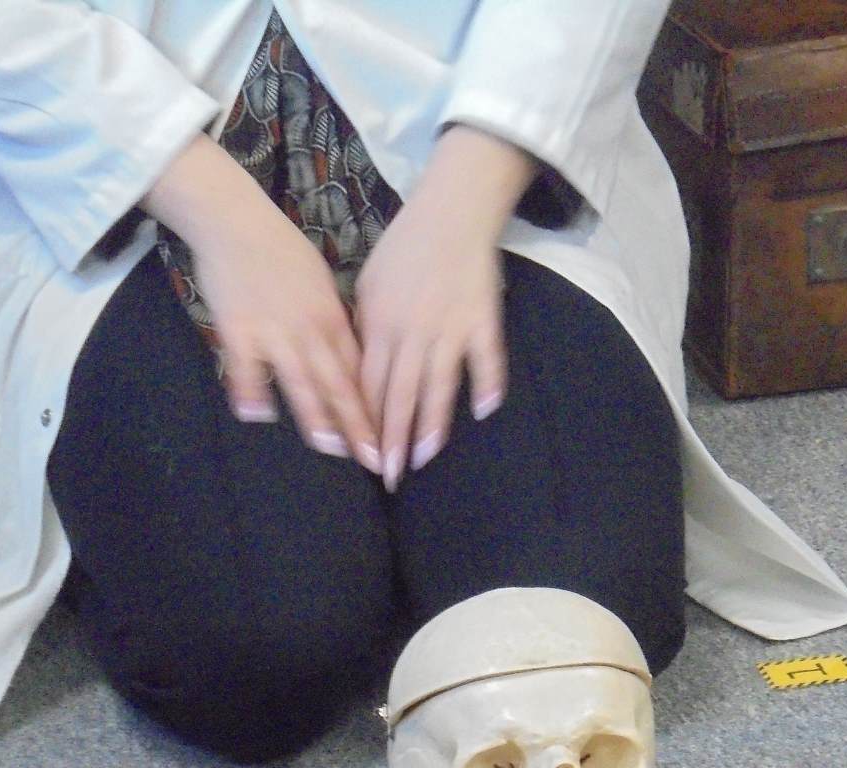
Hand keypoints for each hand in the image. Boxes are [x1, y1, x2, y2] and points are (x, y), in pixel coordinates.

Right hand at [145, 137, 379, 469]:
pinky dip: (251, 390)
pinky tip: (257, 416)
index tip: (390, 437)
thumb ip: (334, 323)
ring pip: (301, 379)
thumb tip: (348, 356)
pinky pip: (245, 366)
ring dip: (318, 416)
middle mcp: (310, 329)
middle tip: (375, 459)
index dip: (376, 408)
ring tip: (332, 447)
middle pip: (339, 384)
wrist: (237, 220)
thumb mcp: (321, 284)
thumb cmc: (280, 251)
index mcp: (332, 319)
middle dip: (359, 425)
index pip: (360, 372)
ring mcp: (275, 330)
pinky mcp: (238, 328)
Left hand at [354, 127, 536, 489]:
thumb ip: (365, 329)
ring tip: (425, 458)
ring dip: (431, 424)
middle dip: (393, 438)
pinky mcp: (483, 319)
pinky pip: (487, 358)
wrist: (450, 212)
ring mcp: (450, 327)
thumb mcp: (368, 285)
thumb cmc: (404, 249)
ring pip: (438, 384)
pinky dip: (487, 383)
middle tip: (389, 475)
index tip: (362, 454)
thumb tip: (359, 369)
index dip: (366, 422)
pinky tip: (485, 412)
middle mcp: (413, 331)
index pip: (370, 383)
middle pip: (400, 393)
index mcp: (381, 323)